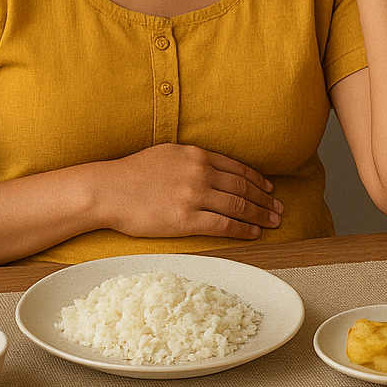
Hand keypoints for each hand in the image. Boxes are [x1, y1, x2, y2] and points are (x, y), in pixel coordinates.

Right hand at [99, 144, 282, 239]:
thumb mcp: (167, 153)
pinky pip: (223, 224)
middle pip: (243, 188)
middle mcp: (200, 173)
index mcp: (197, 155)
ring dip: (259, 215)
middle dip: (265, 200)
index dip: (257, 180)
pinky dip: (243, 228)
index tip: (269, 189)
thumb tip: (211, 166)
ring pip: (238, 205)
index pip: (238, 169)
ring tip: (273, 221)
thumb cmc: (132, 173)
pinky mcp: (185, 219)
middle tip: (279, 208)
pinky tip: (253, 233)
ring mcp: (194, 195)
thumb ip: (192, 159)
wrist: (107, 190)